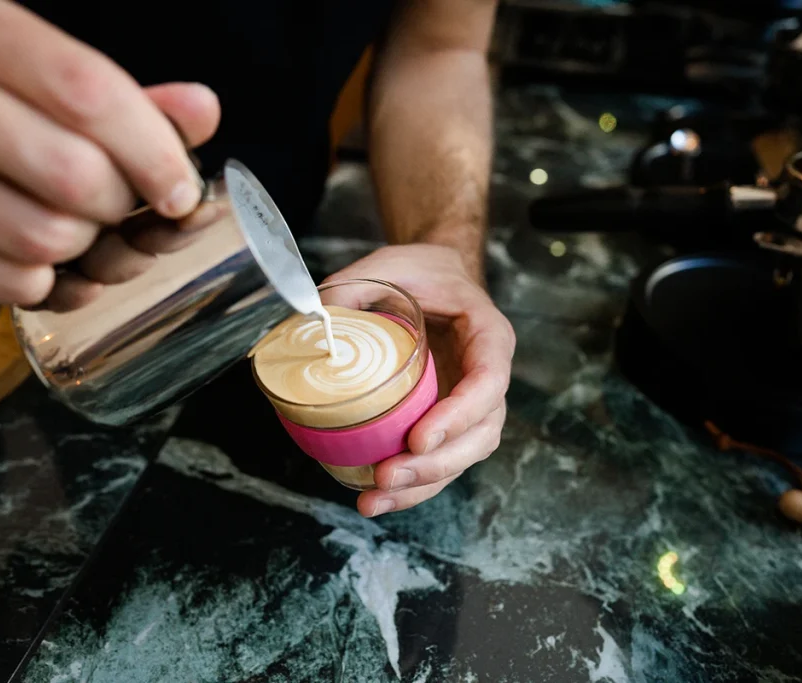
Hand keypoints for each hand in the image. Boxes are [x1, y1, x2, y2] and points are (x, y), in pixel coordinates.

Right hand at [0, 0, 219, 307]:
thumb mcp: (16, 55)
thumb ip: (112, 90)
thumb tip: (200, 112)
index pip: (89, 94)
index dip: (155, 150)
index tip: (178, 184)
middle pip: (75, 177)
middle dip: (121, 203)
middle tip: (120, 201)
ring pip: (44, 239)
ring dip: (84, 246)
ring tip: (75, 222)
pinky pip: (6, 282)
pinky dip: (44, 278)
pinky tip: (37, 251)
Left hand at [323, 243, 515, 515]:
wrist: (431, 278)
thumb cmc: (418, 271)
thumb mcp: (388, 265)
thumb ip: (352, 288)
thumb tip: (313, 324)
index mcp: (487, 335)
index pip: (487, 381)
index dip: (459, 415)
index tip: (418, 436)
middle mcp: (486, 376)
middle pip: (481, 433)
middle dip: (436, 464)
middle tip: (388, 476)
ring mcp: (468, 405)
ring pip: (462, 457)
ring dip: (422, 486)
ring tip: (374, 500)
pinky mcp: (444, 423)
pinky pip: (438, 462)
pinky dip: (411, 487)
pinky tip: (374, 499)